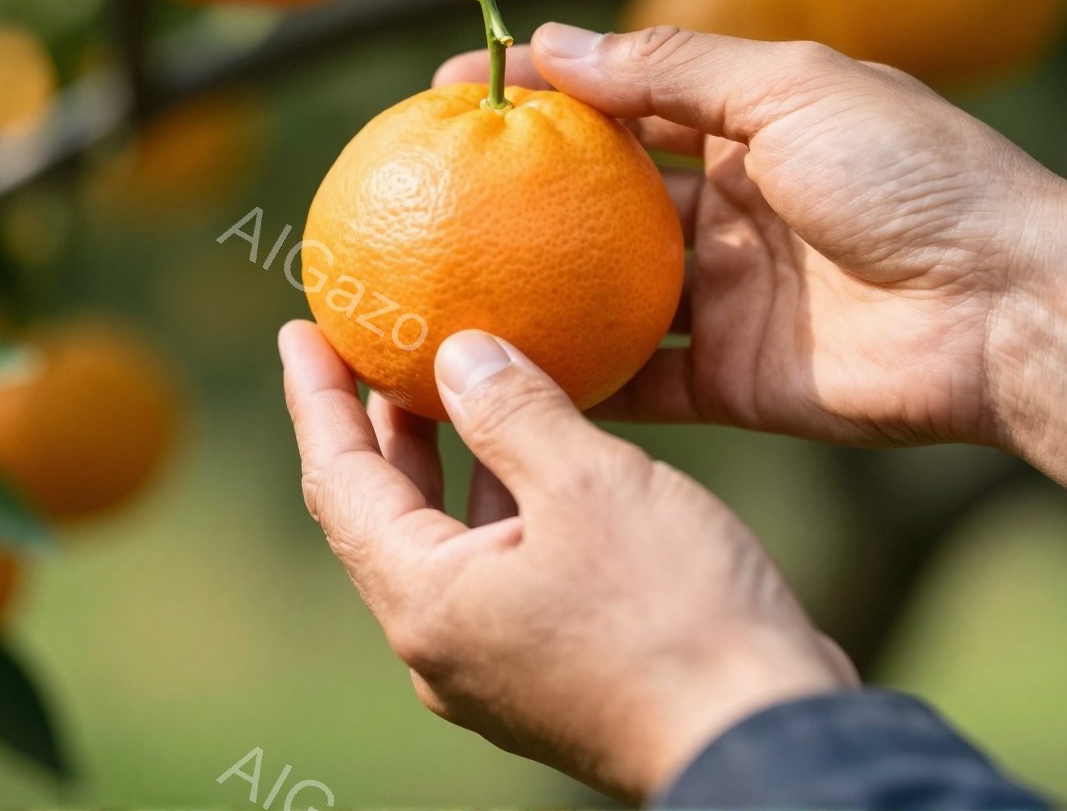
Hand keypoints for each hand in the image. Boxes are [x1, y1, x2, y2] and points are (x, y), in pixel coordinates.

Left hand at [279, 322, 853, 802]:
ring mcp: (492, 665)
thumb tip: (459, 352)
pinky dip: (501, 500)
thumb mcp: (590, 484)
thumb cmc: (677, 614)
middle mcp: (440, 644)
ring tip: (452, 379)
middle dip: (378, 425)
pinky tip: (538, 450)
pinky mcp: (545, 673)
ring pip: (447, 542)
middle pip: (383, 514)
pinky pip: (499, 567)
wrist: (763, 739)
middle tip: (374, 345)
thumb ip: (513, 409)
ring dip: (448, 462)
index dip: (317, 397)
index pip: (338, 481)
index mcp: (426, 600)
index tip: (303, 328)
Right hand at [437, 25, 1066, 534]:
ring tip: (437, 292)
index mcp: (750, 128)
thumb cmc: (910, 176)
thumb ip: (670, 69)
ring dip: (537, 293)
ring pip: (610, 295)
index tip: (445, 92)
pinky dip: (584, 378)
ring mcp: (731, 299)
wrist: (1007, 311)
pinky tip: (505, 375)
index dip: (536, 93)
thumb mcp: (791, 87)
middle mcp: (732, 211)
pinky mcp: (736, 383)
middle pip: (602, 201)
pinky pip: (644, 382)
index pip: (619, 102)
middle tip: (421, 194)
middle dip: (517, 196)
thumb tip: (549, 40)